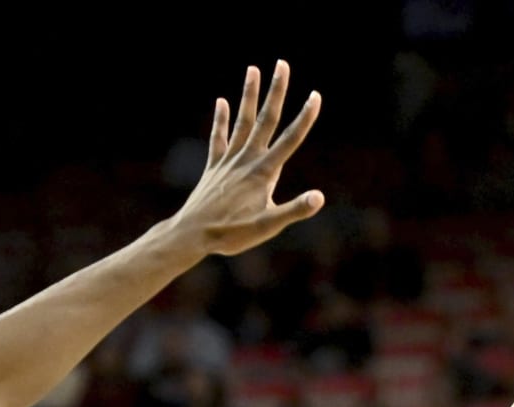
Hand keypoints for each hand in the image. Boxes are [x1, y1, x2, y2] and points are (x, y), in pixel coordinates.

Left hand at [171, 60, 323, 257]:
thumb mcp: (269, 227)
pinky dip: (222, 119)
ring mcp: (229, 160)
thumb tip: (320, 198)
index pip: (290, 140)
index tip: (315, 96)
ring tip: (253, 69)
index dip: (305, 118)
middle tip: (282, 64)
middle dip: (276, 92)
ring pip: (242, 121)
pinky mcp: (215, 167)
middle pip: (266, 120)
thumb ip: (295, 210)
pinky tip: (222, 102)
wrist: (193, 234)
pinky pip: (219, 137)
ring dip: (248, 95)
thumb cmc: (233, 234)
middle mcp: (247, 160)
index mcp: (264, 172)